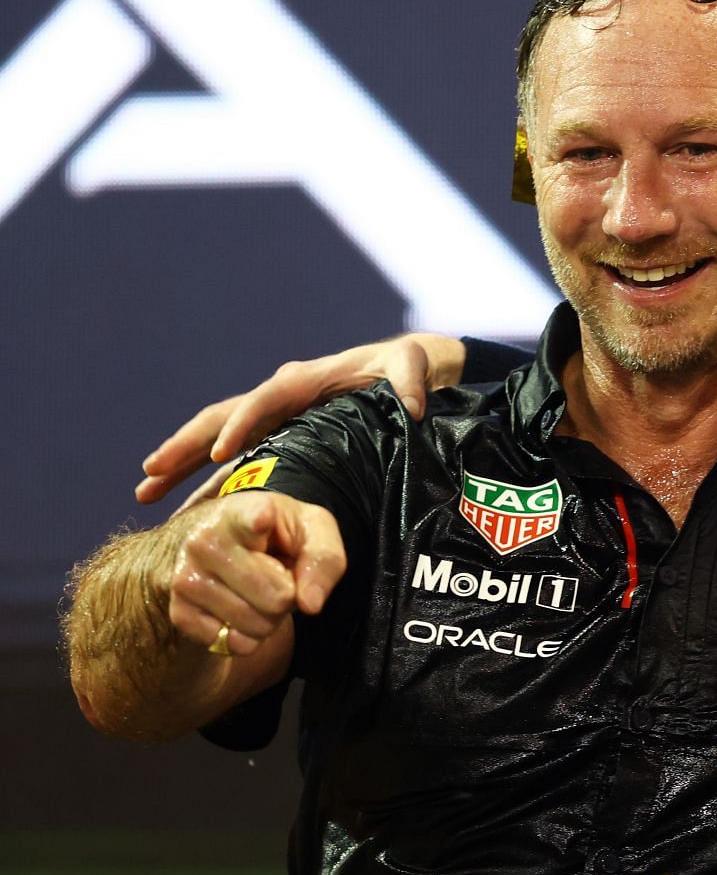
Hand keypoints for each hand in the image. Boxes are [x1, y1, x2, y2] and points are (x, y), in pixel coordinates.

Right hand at [136, 334, 466, 504]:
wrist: (400, 370)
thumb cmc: (403, 366)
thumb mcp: (410, 366)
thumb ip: (409, 381)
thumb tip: (412, 407)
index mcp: (304, 380)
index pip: (265, 400)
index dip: (243, 424)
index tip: (222, 453)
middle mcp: (278, 396)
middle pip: (222, 418)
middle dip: (187, 445)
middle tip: (151, 474)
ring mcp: (271, 418)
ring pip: (215, 439)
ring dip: (181, 464)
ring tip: (146, 494)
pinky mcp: (274, 436)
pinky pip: (233, 457)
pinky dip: (206, 479)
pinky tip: (183, 509)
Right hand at [164, 492, 345, 656]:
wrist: (218, 542)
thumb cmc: (275, 534)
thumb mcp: (311, 530)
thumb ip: (324, 560)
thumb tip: (310, 604)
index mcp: (244, 511)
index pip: (252, 518)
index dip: (258, 522)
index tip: (261, 519)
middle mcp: (206, 541)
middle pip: (277, 598)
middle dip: (288, 597)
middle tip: (277, 577)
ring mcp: (187, 577)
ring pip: (255, 626)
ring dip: (268, 619)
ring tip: (257, 590)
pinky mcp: (178, 612)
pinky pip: (233, 645)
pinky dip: (245, 637)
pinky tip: (237, 607)